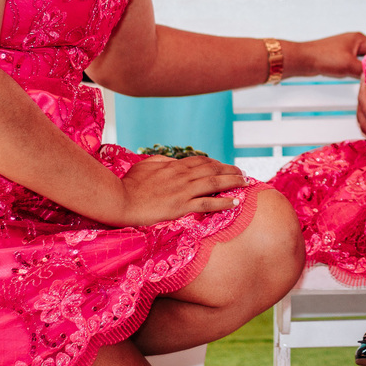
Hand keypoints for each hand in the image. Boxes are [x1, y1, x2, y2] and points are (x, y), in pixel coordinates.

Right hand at [114, 155, 249, 226]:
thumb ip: (159, 161)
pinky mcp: (181, 206)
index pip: (201, 161)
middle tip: (243, 173)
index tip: (226, 166)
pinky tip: (235, 202)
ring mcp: (183, 191)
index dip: (216, 163)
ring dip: (233, 182)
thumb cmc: (128, 184)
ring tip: (245, 183)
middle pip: (212, 170)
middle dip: (230, 170)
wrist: (119, 200)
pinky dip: (224, 201)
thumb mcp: (144, 166)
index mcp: (173, 166)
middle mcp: (182, 176)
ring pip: (214, 183)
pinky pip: (208, 203)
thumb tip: (170, 159)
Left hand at [300, 32, 365, 78]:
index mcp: (358, 38)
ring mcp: (348, 49)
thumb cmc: (324, 57)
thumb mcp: (349, 65)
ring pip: (364, 60)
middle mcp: (354, 42)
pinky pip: (356, 64)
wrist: (304, 60)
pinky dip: (359, 70)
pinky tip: (361, 77)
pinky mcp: (342, 57)